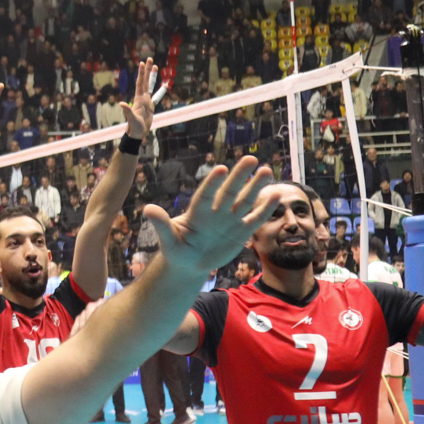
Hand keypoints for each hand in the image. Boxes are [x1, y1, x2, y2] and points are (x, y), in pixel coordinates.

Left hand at [125, 58, 159, 139]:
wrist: (137, 133)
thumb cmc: (134, 127)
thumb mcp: (131, 119)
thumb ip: (127, 111)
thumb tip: (121, 103)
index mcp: (139, 98)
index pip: (140, 83)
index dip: (141, 73)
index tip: (142, 63)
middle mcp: (142, 97)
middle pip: (146, 81)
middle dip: (147, 70)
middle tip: (149, 58)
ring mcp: (146, 101)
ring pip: (151, 86)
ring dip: (153, 76)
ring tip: (156, 66)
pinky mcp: (151, 106)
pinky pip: (157, 96)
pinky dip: (161, 90)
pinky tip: (164, 85)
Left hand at [143, 156, 274, 274]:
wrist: (190, 264)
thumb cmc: (176, 250)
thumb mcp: (167, 240)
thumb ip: (161, 225)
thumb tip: (147, 209)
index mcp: (197, 214)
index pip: (206, 196)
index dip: (213, 184)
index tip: (221, 169)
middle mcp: (215, 213)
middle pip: (229, 192)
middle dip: (239, 177)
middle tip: (251, 159)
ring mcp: (230, 221)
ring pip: (244, 201)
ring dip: (256, 187)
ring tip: (266, 170)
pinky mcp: (241, 232)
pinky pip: (254, 219)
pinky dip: (265, 209)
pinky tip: (276, 195)